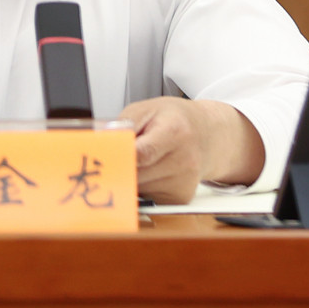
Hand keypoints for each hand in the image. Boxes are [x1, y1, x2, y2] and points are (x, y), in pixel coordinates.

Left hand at [115, 96, 264, 204]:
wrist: (206, 134)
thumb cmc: (173, 120)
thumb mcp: (145, 110)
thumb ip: (122, 126)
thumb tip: (102, 147)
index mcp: (174, 132)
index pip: (141, 154)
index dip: (120, 158)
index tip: (105, 159)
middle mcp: (184, 160)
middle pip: (136, 175)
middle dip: (120, 168)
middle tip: (114, 158)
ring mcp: (184, 182)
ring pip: (139, 189)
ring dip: (132, 177)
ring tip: (143, 160)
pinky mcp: (182, 198)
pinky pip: (148, 197)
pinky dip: (144, 186)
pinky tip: (153, 171)